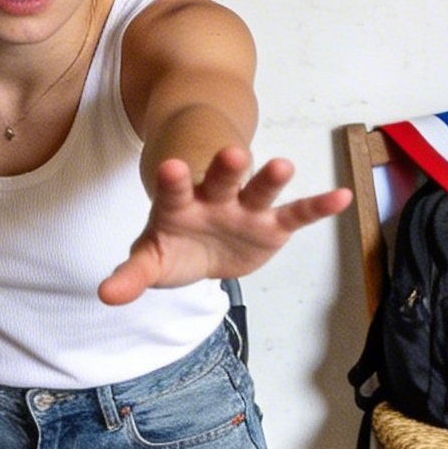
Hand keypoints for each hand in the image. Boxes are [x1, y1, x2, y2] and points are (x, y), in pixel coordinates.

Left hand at [99, 146, 351, 306]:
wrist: (202, 243)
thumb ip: (131, 275)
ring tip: (284, 165)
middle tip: (233, 153)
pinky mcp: (273, 225)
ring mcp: (246, 209)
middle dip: (226, 167)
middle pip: (221, 179)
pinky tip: (341, 196)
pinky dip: (319, 205)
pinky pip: (297, 213)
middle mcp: (216, 198)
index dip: (173, 180)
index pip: (174, 189)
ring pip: (260, 189)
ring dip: (271, 178)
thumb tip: (106, 295)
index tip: (169, 167)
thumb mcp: (150, 260)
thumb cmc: (175, 244)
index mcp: (180, 203)